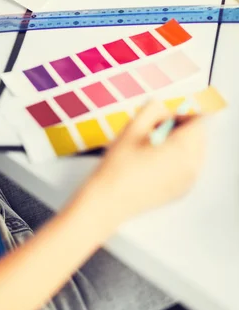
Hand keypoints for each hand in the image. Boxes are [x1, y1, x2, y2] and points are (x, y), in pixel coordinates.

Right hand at [83, 101, 205, 227]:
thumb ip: (154, 108)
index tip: (165, 116)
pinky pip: (188, 167)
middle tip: (153, 131)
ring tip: (151, 148)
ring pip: (194, 151)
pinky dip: (176, 160)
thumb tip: (167, 108)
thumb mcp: (133, 126)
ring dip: (179, 144)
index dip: (182, 113)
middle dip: (181, 128)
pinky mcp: (182, 191)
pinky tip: (152, 164)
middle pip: (199, 135)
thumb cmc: (118, 165)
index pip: (200, 120)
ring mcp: (189, 181)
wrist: (109, 201)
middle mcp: (192, 166)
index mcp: (183, 148)